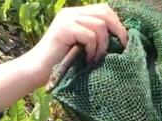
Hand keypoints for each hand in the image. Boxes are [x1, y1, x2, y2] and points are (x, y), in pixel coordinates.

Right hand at [0, 4, 127, 111]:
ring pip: (100, 25)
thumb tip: (122, 36)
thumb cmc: (62, 63)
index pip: (104, 9)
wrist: (37, 71)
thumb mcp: (83, 46)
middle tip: (123, 47)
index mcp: (76, 14)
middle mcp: (71, 12)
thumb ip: (95, 36)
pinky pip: (90, 36)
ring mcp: (67, 19)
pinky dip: (93, 50)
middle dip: (118, 30)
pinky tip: (87, 60)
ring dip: (103, 45)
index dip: (117, 23)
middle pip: (105, 12)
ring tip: (96, 58)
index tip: (124, 41)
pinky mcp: (64, 29)